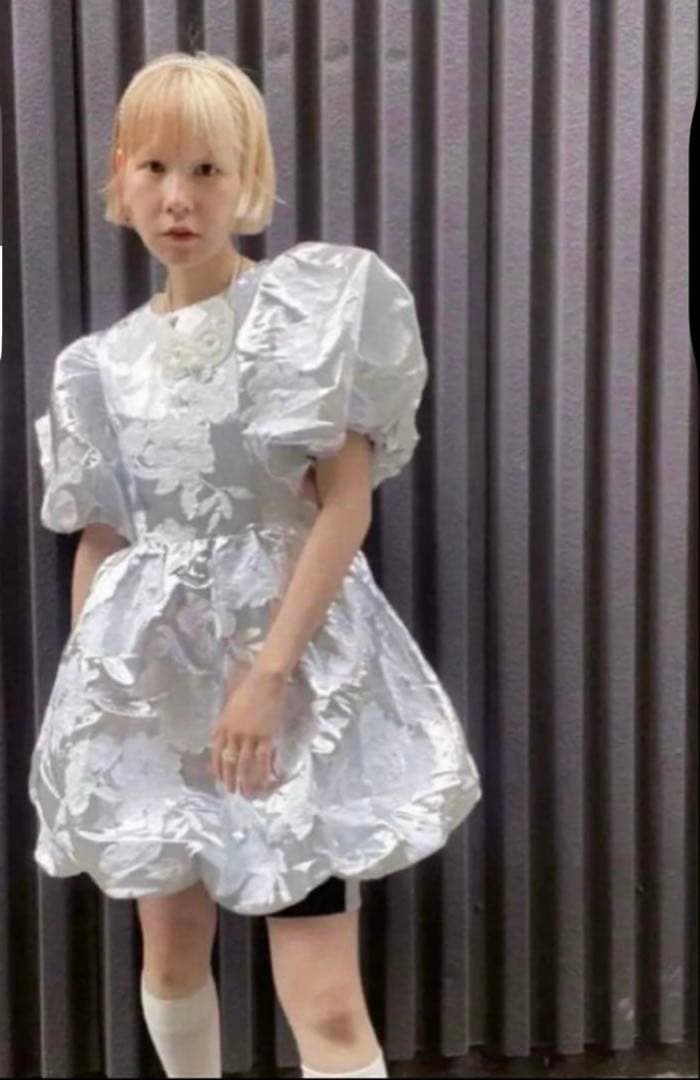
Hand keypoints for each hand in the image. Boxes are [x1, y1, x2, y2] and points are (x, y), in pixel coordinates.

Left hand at [209, 663, 288, 797]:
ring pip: (245, 765)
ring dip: (245, 781)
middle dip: (229, 779)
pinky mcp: (266, 736)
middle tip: (231, 792)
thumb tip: (219, 739)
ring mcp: (250, 736)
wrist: (265, 680)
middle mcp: (233, 734)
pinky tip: (265, 782)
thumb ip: (224, 725)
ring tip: (246, 794)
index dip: (217, 769)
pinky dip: (263, 773)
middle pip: (229, 762)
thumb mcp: (229, 708)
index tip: (219, 779)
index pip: (216, 753)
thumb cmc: (248, 690)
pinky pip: (263, 760)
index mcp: (222, 726)